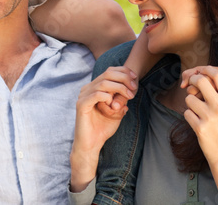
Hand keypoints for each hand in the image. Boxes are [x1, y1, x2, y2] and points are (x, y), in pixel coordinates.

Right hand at [70, 66, 137, 189]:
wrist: (91, 145)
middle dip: (124, 78)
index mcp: (94, 88)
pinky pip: (96, 94)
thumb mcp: (117, 112)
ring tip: (129, 95)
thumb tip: (130, 91)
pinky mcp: (81, 105)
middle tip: (134, 87)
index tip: (135, 78)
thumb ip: (121, 100)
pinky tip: (113, 104)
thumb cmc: (102, 129)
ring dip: (119, 88)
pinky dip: (108, 97)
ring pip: (103, 83)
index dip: (123, 71)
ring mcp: (83, 96)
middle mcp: (87, 89)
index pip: (109, 71)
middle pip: (107, 73)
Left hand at [182, 66, 217, 165]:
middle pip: (201, 81)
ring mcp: (209, 117)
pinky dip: (189, 117)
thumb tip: (201, 77)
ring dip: (190, 104)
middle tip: (191, 85)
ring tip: (198, 113)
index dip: (207, 70)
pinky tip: (197, 123)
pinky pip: (186, 113)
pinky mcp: (199, 128)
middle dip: (193, 81)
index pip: (217, 76)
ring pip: (189, 98)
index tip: (201, 71)